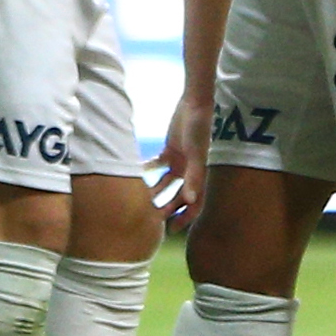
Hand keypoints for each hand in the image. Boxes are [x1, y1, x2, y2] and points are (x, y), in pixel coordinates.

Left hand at [148, 80, 211, 227]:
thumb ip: (194, 177)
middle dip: (167, 208)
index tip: (171, 230)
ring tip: (141, 200)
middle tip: (151, 219)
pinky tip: (136, 172)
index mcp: (199, 176)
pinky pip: (158, 165)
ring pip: (166, 183)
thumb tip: (190, 201)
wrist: (194, 106)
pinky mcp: (170, 151)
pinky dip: (149, 169)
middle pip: (179, 196)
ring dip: (156, 191)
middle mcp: (190, 171)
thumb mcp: (196, 154)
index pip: (194, 204)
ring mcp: (180, 161)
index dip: (185, 218)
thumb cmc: (198, 130)